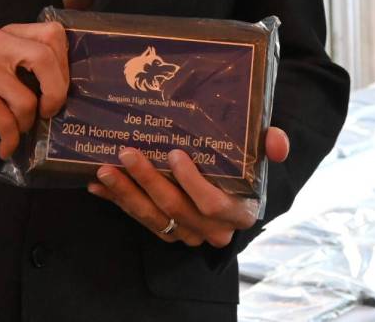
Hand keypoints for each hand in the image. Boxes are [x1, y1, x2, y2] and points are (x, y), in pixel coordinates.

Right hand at [0, 22, 68, 158]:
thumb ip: (27, 66)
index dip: (64, 65)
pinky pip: (5, 120)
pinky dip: (10, 139)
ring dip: (27, 123)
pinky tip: (4, 146)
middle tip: (48, 112)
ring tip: (17, 130)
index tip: (59, 88)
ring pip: (26, 98)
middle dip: (56, 92)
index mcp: (6, 32)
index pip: (52, 34)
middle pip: (44, 57)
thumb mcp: (0, 66)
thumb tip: (68, 91)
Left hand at [88, 126, 289, 247]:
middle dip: (149, 181)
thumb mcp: (260, 152)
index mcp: (238, 212)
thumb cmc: (244, 164)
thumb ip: (272, 144)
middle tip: (127, 153)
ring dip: (126, 194)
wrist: (233, 184)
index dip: (193, 183)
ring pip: (153, 218)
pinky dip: (117, 201)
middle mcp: (211, 229)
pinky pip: (138, 218)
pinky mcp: (164, 228)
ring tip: (105, 170)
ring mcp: (185, 232)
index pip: (214, 205)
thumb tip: (276, 142)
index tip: (174, 154)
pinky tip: (97, 185)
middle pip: (176, 210)